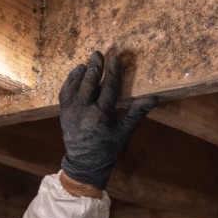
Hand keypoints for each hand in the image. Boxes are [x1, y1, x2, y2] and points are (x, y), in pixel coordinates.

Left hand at [59, 51, 156, 189]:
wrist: (85, 163)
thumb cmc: (108, 149)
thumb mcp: (124, 133)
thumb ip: (136, 113)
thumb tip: (154, 98)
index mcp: (100, 116)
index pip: (108, 88)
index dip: (113, 72)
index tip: (115, 58)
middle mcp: (83, 112)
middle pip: (89, 84)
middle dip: (95, 67)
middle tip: (98, 53)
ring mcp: (71, 112)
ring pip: (75, 86)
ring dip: (81, 73)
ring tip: (88, 62)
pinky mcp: (63, 113)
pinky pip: (65, 93)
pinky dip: (70, 81)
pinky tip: (76, 73)